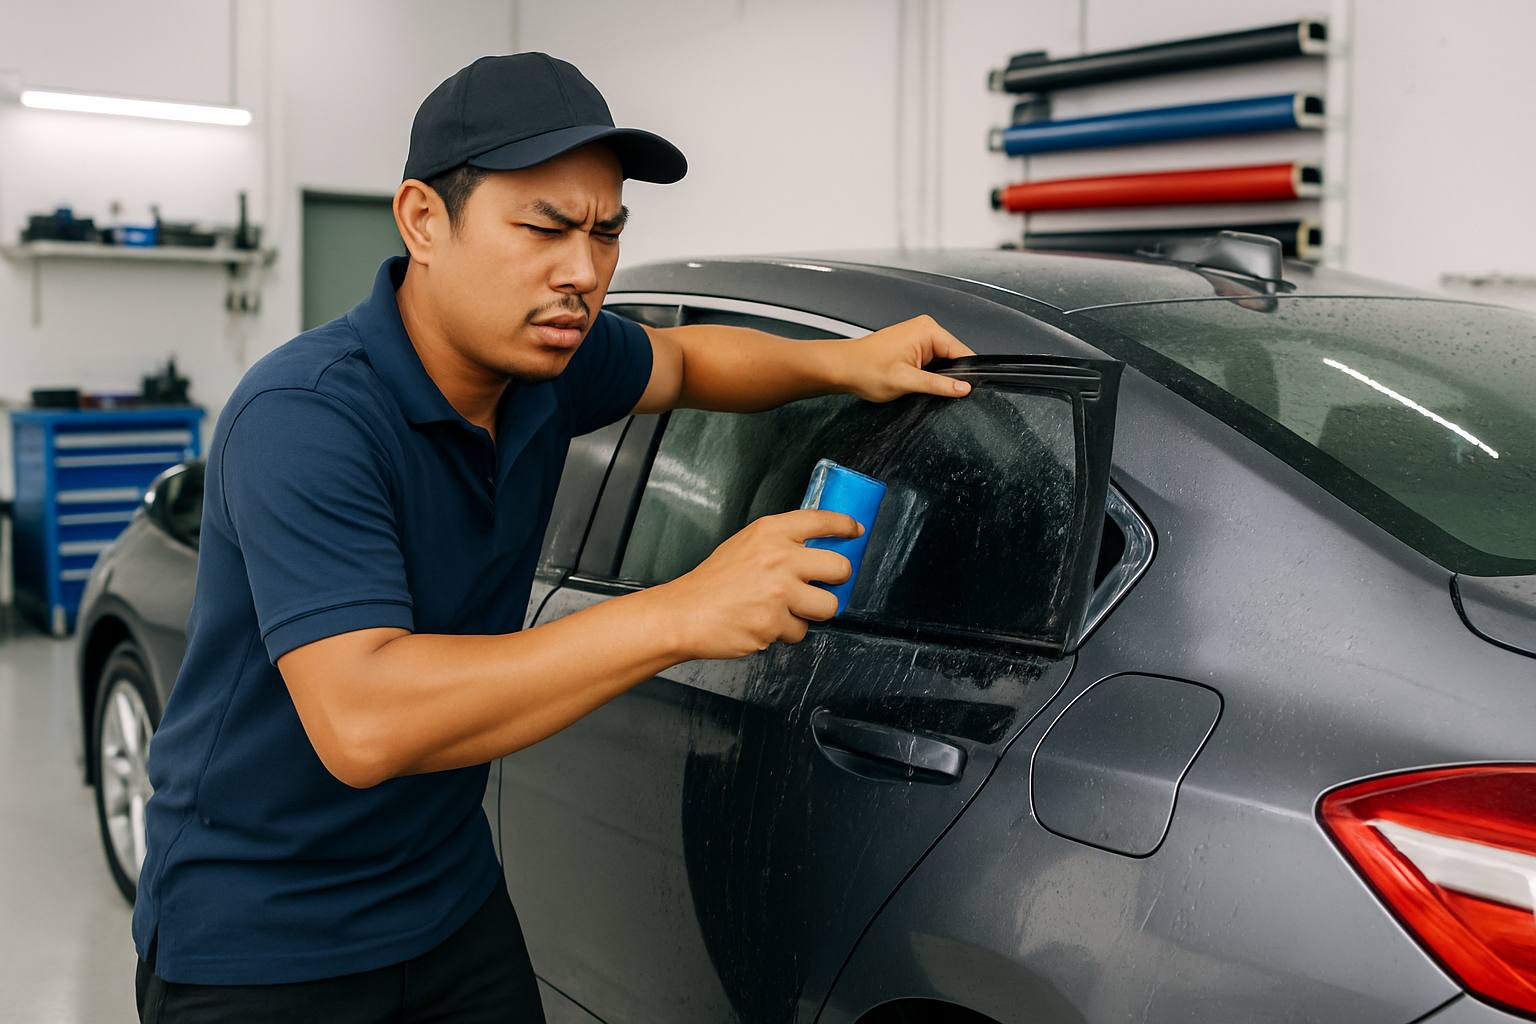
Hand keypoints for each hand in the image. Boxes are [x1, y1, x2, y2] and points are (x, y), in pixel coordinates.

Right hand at [652, 509, 861, 660]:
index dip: (845, 525)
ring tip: (789, 609)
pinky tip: (766, 622)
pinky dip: (786, 632)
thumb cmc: (711, 583)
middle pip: (840, 568)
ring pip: (828, 606)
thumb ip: (778, 544)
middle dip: (838, 580)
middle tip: (824, 584)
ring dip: (814, 612)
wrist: (685, 614)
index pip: (821, 520)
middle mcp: (779, 558)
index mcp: (770, 533)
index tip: (855, 531)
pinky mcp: (776, 623)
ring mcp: (779, 592)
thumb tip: (813, 551)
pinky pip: (800, 631)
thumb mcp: (745, 545)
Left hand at [836, 314, 976, 402]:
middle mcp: (924, 328)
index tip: (962, 391)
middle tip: (930, 389)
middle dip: (948, 376)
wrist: (841, 368)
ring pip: (943, 360)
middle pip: (954, 356)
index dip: (965, 374)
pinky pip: (931, 360)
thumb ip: (938, 384)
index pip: (963, 352)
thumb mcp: (906, 381)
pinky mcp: (912, 345)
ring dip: (935, 375)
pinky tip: (914, 380)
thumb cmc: (865, 369)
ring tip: (917, 383)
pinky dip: (927, 373)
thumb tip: (963, 388)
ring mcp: (918, 336)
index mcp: (927, 330)